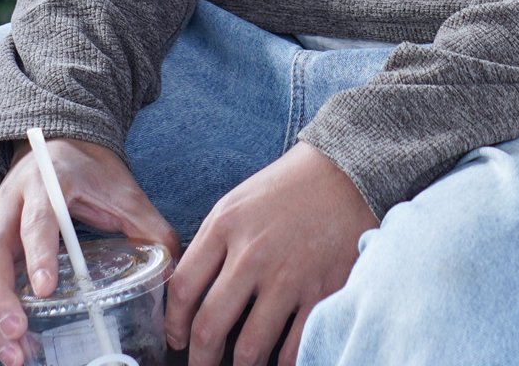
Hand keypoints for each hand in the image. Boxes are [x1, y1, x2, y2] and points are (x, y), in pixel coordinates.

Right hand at [0, 137, 180, 365]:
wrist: (60, 143)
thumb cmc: (91, 172)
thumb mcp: (123, 191)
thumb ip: (149, 226)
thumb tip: (175, 268)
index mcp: (48, 182)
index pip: (37, 219)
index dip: (38, 253)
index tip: (46, 290)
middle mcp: (10, 203)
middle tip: (18, 337)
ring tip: (12, 356)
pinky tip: (6, 345)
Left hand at [166, 141, 377, 365]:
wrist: (344, 172)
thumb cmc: (285, 189)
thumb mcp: (236, 202)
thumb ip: (210, 245)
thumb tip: (187, 297)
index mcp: (226, 226)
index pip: (183, 290)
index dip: (174, 325)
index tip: (177, 339)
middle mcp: (253, 254)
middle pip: (209, 328)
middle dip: (200, 360)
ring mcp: (288, 276)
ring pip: (250, 350)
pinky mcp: (322, 292)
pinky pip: (293, 349)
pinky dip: (282, 363)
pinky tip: (277, 359)